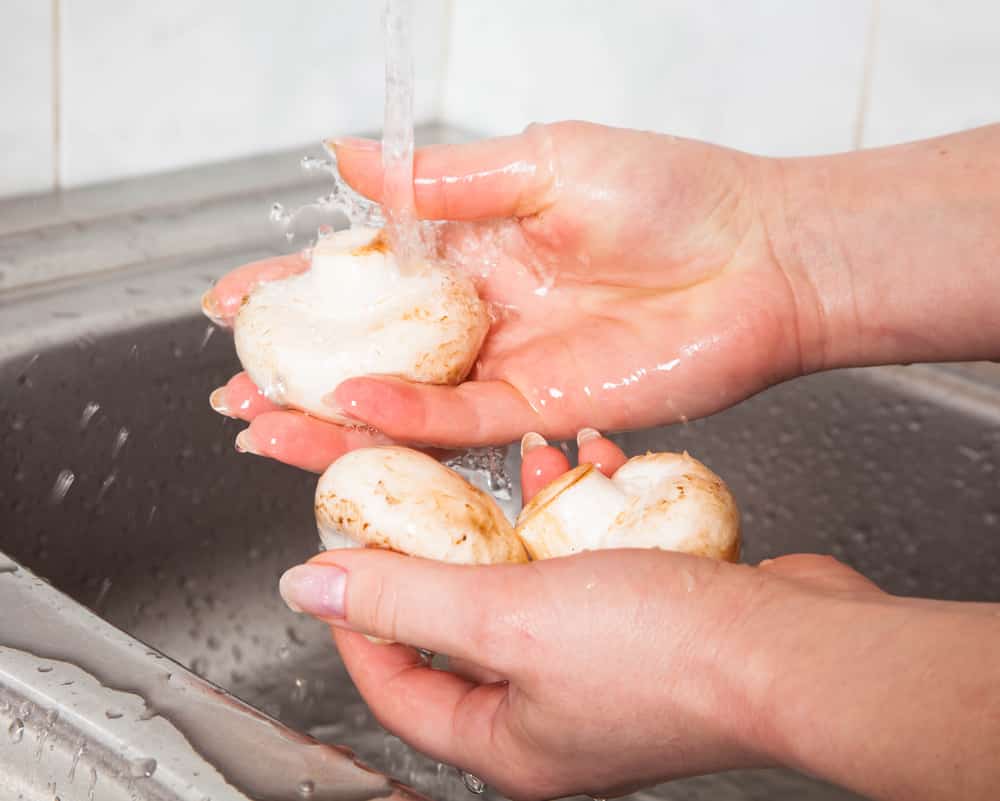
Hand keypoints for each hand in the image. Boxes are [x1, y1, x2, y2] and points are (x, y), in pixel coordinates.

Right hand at [204, 121, 813, 467]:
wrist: (761, 259)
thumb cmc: (674, 194)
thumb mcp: (544, 162)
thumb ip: (445, 180)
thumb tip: (352, 161)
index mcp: (474, 246)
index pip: (365, 272)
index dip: (297, 285)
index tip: (232, 298)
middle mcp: (482, 311)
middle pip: (369, 348)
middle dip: (296, 366)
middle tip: (233, 381)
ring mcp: (508, 362)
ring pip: (403, 399)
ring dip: (330, 412)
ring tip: (260, 419)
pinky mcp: (543, 405)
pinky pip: (460, 419)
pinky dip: (407, 417)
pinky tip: (356, 405)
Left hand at [275, 432, 883, 798]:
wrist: (801, 649)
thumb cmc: (667, 654)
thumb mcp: (508, 616)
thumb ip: (405, 598)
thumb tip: (309, 589)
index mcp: (507, 743)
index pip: (394, 685)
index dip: (357, 617)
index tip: (343, 556)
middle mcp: (552, 718)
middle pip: (462, 631)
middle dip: (447, 553)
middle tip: (429, 497)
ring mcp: (603, 675)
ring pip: (533, 588)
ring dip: (524, 523)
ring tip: (527, 466)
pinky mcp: (648, 630)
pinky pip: (590, 569)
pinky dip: (583, 522)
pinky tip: (595, 474)